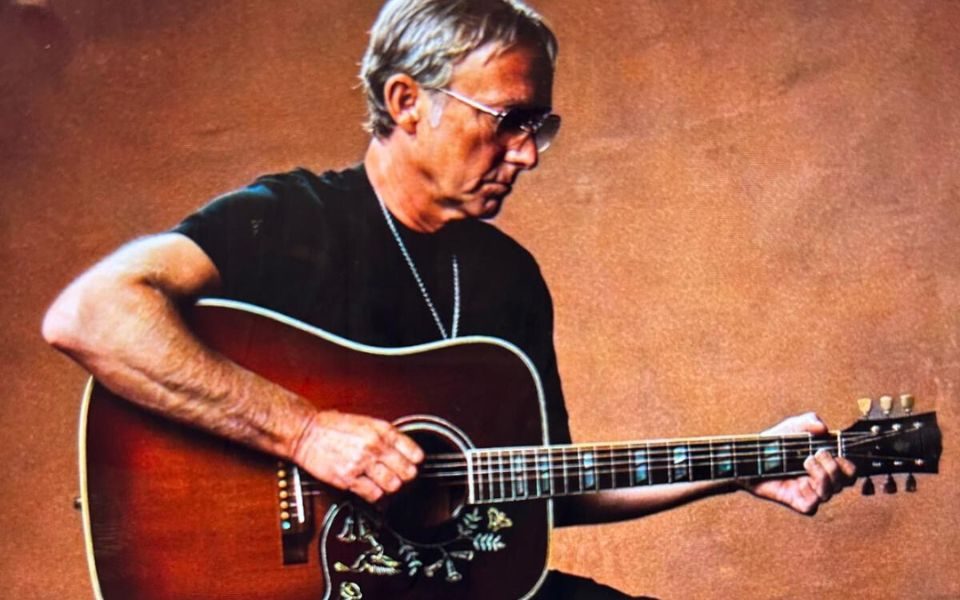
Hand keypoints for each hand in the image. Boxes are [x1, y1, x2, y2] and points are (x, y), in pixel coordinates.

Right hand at [292, 410, 423, 502]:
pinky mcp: (348, 478)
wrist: (306, 432)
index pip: (414, 453)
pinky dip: (375, 495)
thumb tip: (405, 451)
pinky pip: (373, 494)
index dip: (415, 461)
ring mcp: (362, 463)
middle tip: (400, 477)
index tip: (412, 464)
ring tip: (384, 483)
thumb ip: (386, 436)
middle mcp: (374, 446)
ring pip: (393, 485)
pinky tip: (371, 489)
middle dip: (406, 477)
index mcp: (382, 430)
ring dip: (390, 487)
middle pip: (407, 472)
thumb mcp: (366, 422)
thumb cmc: (333, 426)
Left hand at [741, 412, 856, 514]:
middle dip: (835, 467)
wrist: (752, 456)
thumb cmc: (774, 442)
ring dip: (822, 476)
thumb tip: (823, 428)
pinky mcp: (797, 502)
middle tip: (817, 454)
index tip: (833, 451)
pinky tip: (800, 481)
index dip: (848, 464)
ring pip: (830, 493)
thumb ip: (809, 421)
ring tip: (806, 461)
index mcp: (826, 464)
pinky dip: (810, 494)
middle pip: (845, 482)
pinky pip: (812, 506)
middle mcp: (821, 479)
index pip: (850, 471)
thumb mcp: (792, 426)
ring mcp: (810, 492)